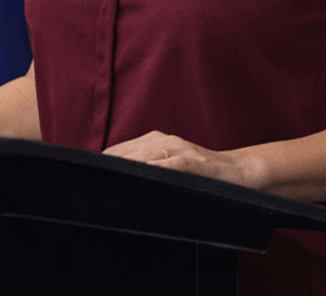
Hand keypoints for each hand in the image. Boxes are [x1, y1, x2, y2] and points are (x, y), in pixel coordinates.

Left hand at [103, 130, 267, 190]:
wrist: (240, 170)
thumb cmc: (201, 173)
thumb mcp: (170, 167)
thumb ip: (146, 168)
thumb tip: (117, 181)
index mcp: (155, 141)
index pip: (120, 151)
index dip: (102, 164)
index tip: (86, 177)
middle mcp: (165, 141)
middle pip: (128, 154)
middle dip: (109, 168)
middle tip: (90, 184)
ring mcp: (182, 150)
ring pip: (147, 157)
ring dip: (127, 168)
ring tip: (108, 181)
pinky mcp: (197, 163)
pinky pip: (176, 165)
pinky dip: (161, 170)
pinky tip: (148, 176)